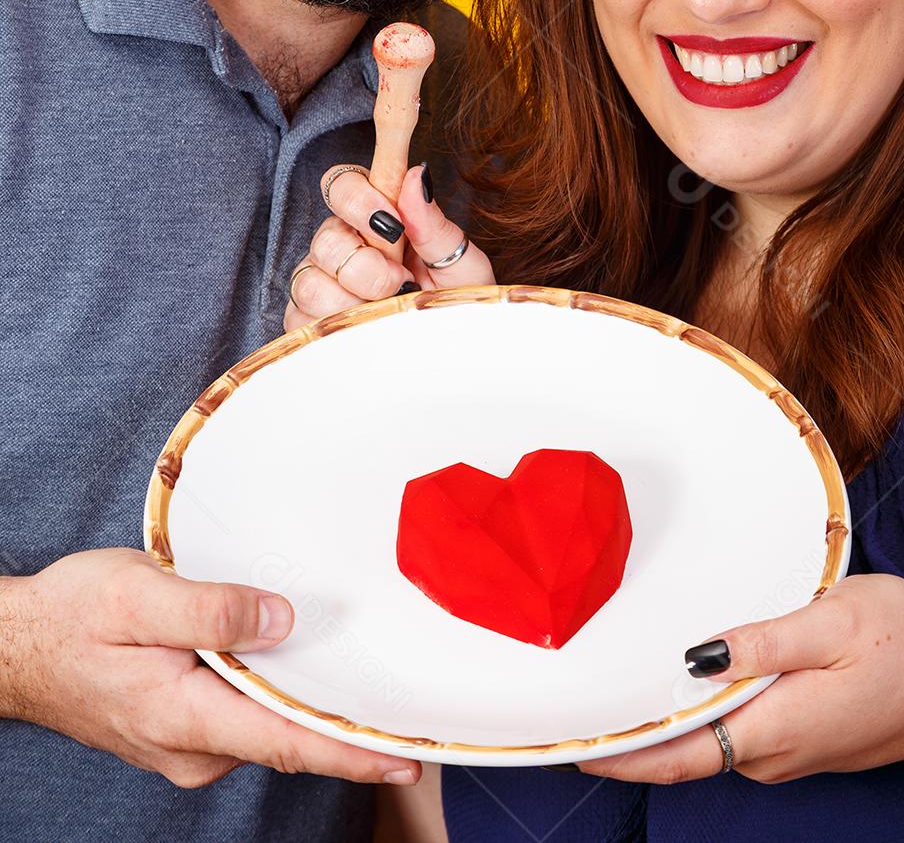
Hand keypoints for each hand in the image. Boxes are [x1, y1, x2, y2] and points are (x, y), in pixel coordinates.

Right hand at [1, 548, 420, 788]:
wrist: (16, 646)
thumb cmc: (71, 615)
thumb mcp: (138, 594)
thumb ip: (212, 610)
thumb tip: (281, 621)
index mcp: (184, 716)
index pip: (285, 741)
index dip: (349, 750)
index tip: (405, 757)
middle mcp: (192, 747)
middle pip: (286, 738)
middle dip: (348, 729)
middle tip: (414, 715)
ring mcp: (186, 744)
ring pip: (266, 726)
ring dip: (312, 708)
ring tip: (371, 684)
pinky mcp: (183, 729)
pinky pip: (245, 717)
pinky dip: (279, 698)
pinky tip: (302, 671)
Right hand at [284, 162, 494, 331]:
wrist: (453, 349)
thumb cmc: (455, 301)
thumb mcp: (458, 262)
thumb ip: (433, 222)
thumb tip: (417, 176)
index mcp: (377, 217)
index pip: (343, 184)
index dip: (358, 199)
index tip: (392, 223)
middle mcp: (344, 244)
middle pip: (326, 237)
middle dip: (368, 266)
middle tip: (401, 281)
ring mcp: (322, 283)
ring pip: (310, 280)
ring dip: (354, 300)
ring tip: (387, 309)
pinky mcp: (309, 322)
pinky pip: (299, 319)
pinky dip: (335, 326)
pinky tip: (365, 328)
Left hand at [576, 574, 903, 784]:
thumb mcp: (834, 622)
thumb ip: (763, 642)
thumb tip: (697, 656)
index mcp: (774, 727)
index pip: (680, 756)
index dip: (625, 755)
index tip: (578, 746)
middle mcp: (772, 753)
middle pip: (685, 749)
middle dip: (635, 730)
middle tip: (583, 697)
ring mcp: (786, 752)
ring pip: (709, 739)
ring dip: (668, 716)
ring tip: (619, 681)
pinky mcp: (797, 739)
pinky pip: (735, 731)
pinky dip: (703, 712)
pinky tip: (684, 683)